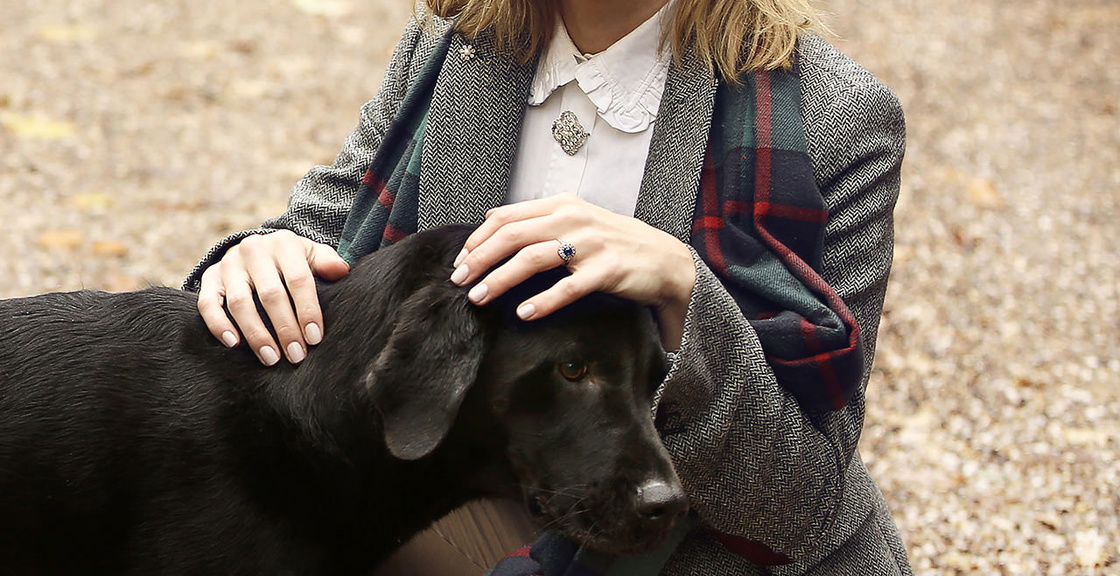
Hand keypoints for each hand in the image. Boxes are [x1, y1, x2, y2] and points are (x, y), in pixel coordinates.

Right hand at [197, 230, 349, 364]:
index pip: (298, 280)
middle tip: (297, 355)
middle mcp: (254, 250)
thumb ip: (327, 262)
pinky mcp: (210, 277)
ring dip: (256, 334)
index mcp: (284, 244)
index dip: (307, 310)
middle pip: (270, 294)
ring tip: (271, 358)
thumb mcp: (312, 254)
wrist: (257, 248)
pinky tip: (234, 344)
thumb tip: (342, 271)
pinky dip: (218, 324)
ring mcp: (229, 264)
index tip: (315, 338)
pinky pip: (208, 303)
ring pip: (240, 302)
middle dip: (285, 329)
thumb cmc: (292, 259)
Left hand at [449, 195, 695, 349]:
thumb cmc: (616, 244)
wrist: (664, 261)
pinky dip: (543, 300)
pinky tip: (524, 313)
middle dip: (480, 259)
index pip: (507, 217)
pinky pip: (568, 287)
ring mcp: (590, 244)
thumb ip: (538, 218)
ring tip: (479, 298)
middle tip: (459, 282)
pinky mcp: (607, 270)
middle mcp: (573, 219)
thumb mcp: (576, 220)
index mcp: (561, 205)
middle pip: (513, 235)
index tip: (460, 262)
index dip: (478, 239)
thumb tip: (492, 217)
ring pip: (533, 258)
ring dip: (501, 279)